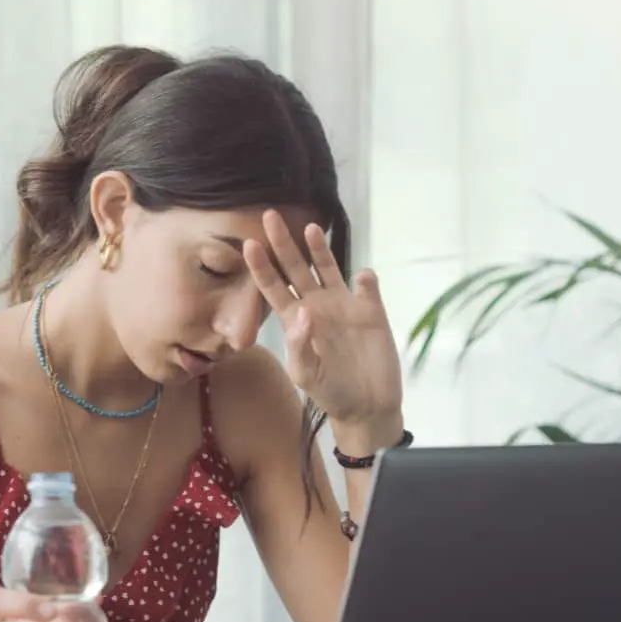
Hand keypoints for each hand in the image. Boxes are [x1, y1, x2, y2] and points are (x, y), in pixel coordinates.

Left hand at [243, 209, 403, 434]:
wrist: (367, 406)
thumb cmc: (330, 391)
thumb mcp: (307, 374)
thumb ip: (300, 345)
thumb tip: (303, 310)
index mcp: (295, 320)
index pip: (273, 287)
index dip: (261, 267)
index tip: (249, 244)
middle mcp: (317, 306)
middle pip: (297, 268)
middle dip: (283, 243)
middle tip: (270, 216)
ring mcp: (344, 306)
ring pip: (329, 269)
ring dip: (320, 249)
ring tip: (310, 228)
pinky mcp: (372, 311)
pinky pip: (367, 286)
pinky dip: (365, 279)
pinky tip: (362, 279)